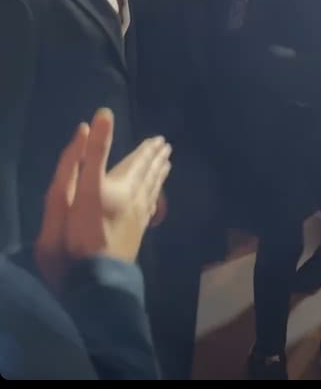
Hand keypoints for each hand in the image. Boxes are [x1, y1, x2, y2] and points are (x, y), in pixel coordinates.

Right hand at [35, 109, 171, 284]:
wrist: (98, 274)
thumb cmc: (86, 229)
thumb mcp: (87, 184)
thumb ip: (95, 149)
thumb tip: (105, 113)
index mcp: (124, 184)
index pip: (139, 161)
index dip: (147, 150)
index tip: (159, 139)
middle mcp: (136, 199)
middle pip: (149, 176)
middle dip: (156, 161)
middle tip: (167, 149)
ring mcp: (137, 220)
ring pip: (152, 193)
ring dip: (158, 178)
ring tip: (166, 168)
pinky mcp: (135, 237)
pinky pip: (149, 211)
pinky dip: (153, 201)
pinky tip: (154, 204)